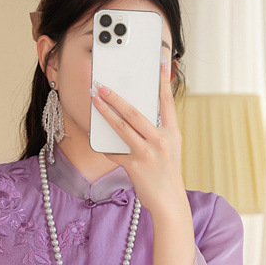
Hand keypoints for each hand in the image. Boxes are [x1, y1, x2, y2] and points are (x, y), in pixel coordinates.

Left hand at [90, 57, 186, 215]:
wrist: (169, 202)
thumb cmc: (167, 173)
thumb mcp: (169, 148)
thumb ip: (157, 129)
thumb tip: (136, 113)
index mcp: (171, 132)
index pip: (167, 102)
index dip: (163, 81)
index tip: (160, 62)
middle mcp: (160, 140)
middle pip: (135, 112)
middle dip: (116, 96)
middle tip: (102, 84)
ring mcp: (147, 154)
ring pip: (122, 128)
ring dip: (105, 112)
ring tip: (94, 99)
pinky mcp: (135, 167)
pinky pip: (114, 151)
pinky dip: (103, 143)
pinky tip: (93, 133)